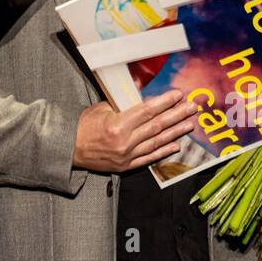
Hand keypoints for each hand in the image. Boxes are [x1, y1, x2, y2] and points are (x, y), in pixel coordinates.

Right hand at [73, 90, 197, 172]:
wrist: (69, 149)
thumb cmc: (83, 126)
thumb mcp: (101, 109)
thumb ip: (122, 105)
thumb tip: (143, 98)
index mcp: (118, 125)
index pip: (148, 111)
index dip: (165, 102)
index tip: (178, 95)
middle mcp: (125, 142)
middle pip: (157, 126)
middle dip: (177, 115)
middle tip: (192, 108)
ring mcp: (127, 155)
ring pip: (157, 142)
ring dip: (176, 132)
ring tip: (189, 124)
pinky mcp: (126, 165)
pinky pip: (149, 158)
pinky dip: (164, 151)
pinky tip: (176, 145)